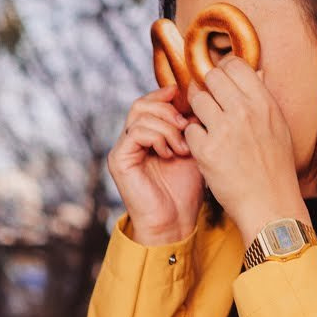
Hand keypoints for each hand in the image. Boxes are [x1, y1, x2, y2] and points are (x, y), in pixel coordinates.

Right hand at [108, 87, 204, 245]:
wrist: (175, 221)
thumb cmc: (186, 190)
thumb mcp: (195, 148)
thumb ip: (191, 123)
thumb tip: (198, 96)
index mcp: (146, 136)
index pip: (150, 101)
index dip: (169, 96)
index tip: (191, 103)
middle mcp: (131, 140)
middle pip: (142, 103)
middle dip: (169, 110)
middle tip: (187, 127)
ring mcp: (123, 149)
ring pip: (141, 115)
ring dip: (168, 127)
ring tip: (182, 148)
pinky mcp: (119, 159)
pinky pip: (137, 132)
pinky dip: (158, 138)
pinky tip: (170, 154)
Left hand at [182, 57, 309, 243]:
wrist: (269, 202)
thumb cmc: (274, 166)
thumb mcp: (277, 125)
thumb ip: (262, 98)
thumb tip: (256, 71)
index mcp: (264, 102)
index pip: (235, 64)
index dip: (222, 69)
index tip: (219, 81)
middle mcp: (244, 111)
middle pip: (211, 76)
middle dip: (205, 86)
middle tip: (206, 101)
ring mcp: (224, 130)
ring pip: (196, 100)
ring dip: (196, 110)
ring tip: (203, 123)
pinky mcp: (207, 151)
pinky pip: (189, 129)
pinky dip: (192, 136)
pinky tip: (202, 146)